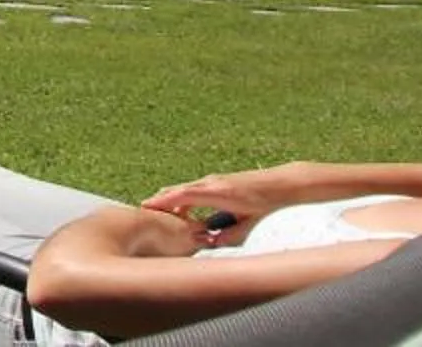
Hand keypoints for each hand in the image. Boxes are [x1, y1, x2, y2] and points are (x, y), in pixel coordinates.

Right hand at [140, 161, 308, 234]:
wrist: (280, 184)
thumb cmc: (266, 205)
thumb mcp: (249, 224)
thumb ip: (229, 235)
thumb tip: (211, 242)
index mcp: (219, 193)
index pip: (185, 194)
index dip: (165, 200)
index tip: (148, 205)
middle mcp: (212, 182)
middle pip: (179, 189)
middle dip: (161, 199)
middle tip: (142, 208)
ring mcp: (214, 180)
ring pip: (185, 188)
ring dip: (170, 197)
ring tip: (154, 208)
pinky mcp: (217, 181)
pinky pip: (193, 188)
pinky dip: (182, 196)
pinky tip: (179, 207)